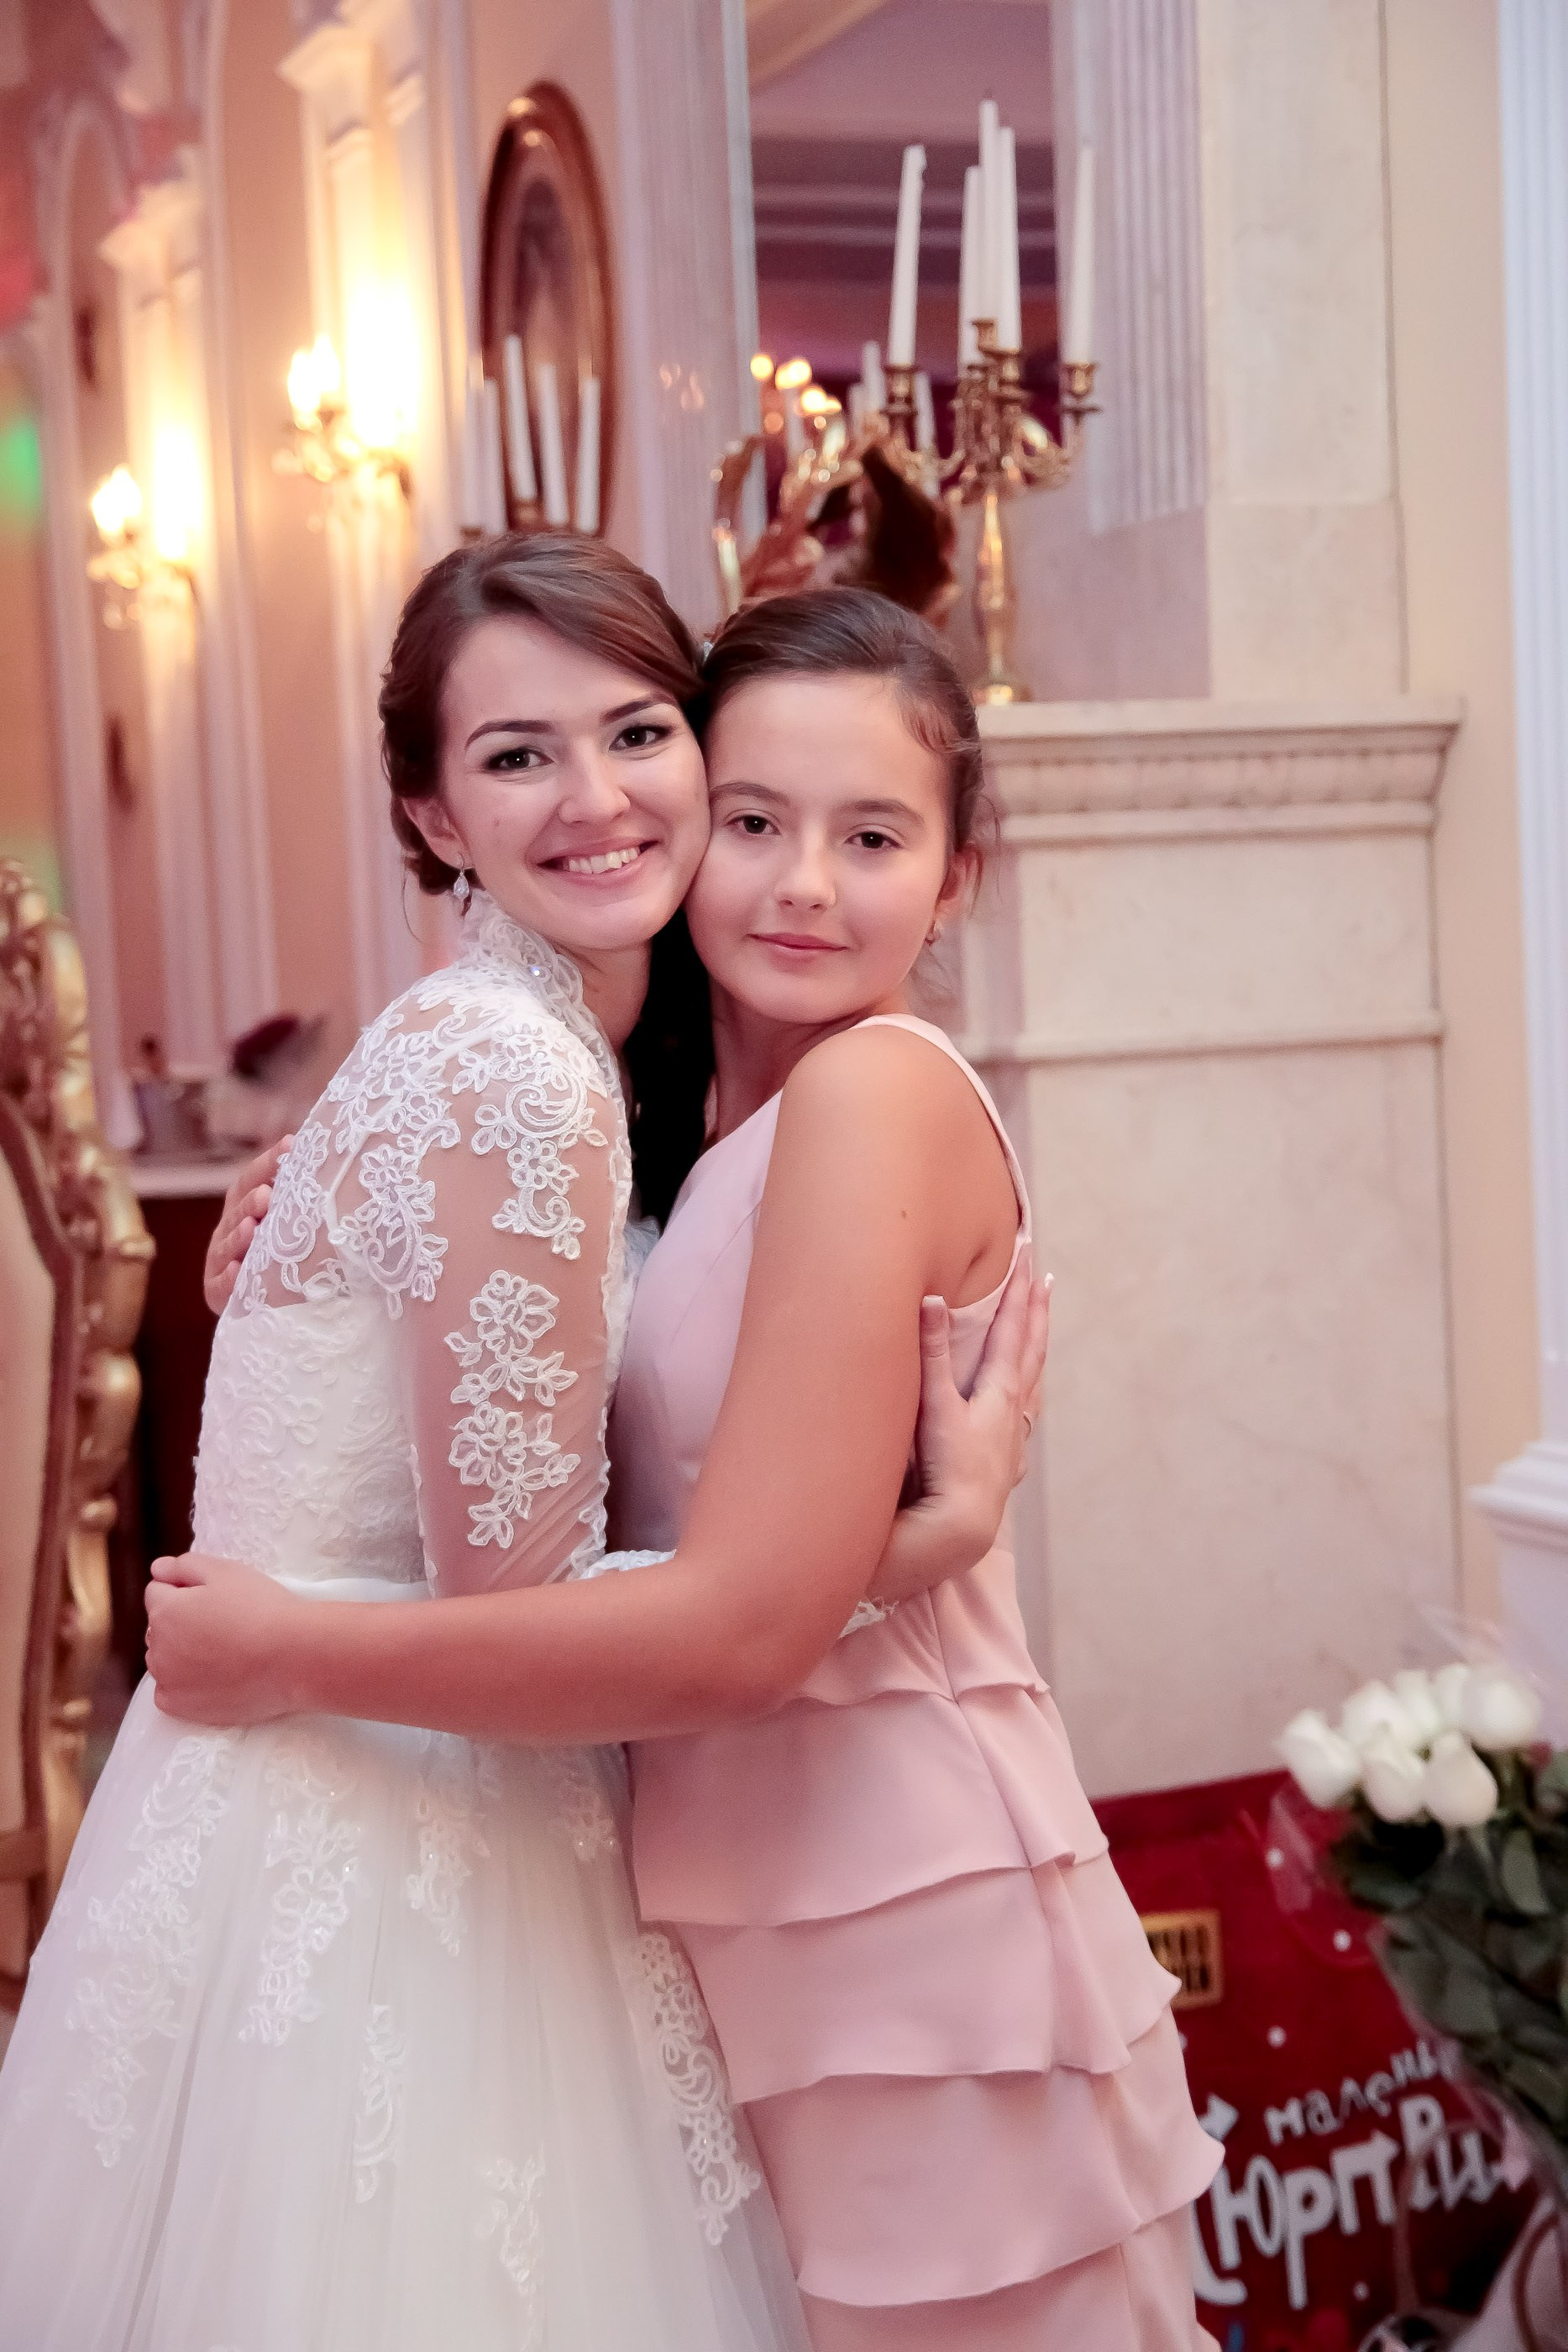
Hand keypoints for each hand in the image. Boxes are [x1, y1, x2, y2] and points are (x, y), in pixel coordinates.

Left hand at [145, 1552, 306, 1722]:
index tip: (215, 1599)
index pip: (157, 1593)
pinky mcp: (180, 1707)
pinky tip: (214, 1676)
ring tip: (223, 1651)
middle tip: (222, 1624)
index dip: (185, 1590)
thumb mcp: (226, 1571)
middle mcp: (158, 1647)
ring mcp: (168, 1680)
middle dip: (179, 1622)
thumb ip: (184, 1566)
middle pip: (159, 1627)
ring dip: (181, 1653)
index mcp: (165, 1610)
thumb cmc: (263, 1609)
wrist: (295, 1657)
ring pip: (164, 1659)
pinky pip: (169, 1691)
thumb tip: (157, 1569)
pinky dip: (184, 1684)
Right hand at [204, 1136, 293, 1313]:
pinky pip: (221, 1286)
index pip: (251, 1180)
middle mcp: (228, 1229)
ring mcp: (221, 1260)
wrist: (265, 1300)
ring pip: (225, 1246)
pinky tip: (238, 1270)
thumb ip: (296, 1199)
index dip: (268, 1163)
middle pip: (237, 1211)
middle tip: (267, 1195)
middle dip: (251, 1202)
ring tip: (251, 1228)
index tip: (291, 1146)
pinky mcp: (216, 1291)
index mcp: (243, 1207)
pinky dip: (229, 1279)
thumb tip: (328, 1162)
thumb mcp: (289, 1223)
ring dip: (238, 1236)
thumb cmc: (283, 1252)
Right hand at [868, 1256, 1051, 1604]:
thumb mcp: (936, 1406)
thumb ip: (932, 1354)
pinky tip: (1021, 1412)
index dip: (1018, 1290)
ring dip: (1035, 1351)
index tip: (1027, 1255)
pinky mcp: (1005, 1463)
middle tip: (1043, 1278)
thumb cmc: (947, 1468)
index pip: (1012, 1328)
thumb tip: (929, 1300)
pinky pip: (1022, 1420)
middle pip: (1031, 1349)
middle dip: (1035, 1311)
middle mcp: (1013, 1409)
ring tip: (1039, 1331)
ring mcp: (1012, 1437)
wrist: (961, 1528)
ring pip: (1032, 1383)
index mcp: (998, 1389)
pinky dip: (1024, 1402)